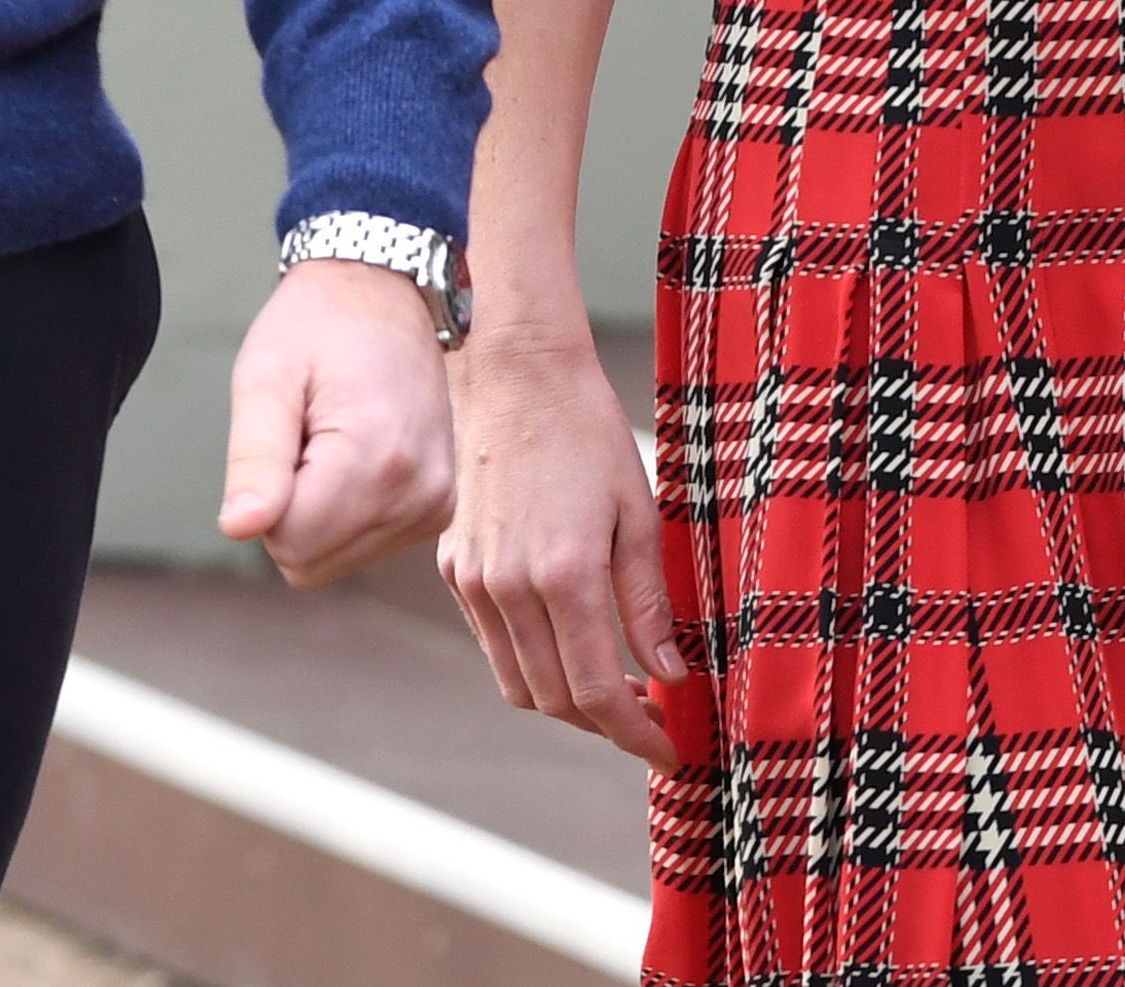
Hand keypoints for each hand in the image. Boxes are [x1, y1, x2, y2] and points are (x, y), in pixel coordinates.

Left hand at [219, 258, 457, 584]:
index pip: (286, 542)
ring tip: (333, 438)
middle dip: (290, 509)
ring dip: (319, 511)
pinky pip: (363, 548)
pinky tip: (356, 454)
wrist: (385, 291)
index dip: (266, 495)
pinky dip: (346, 512)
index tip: (287, 435)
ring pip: (333, 561)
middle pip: (308, 562)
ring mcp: (436, 506)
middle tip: (307, 435)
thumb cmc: (317, 325)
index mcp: (377, 460)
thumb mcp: (266, 375)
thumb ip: (254, 456)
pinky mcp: (439, 510)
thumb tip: (239, 529)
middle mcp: (419, 494)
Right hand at [438, 323, 683, 768]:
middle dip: (606, 726)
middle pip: (555, 701)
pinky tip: (569, 644)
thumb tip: (669, 675)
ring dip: (566, 703)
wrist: (517, 374)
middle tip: (652, 721)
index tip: (668, 749)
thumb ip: (649, 605)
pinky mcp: (455, 568)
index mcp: (563, 576)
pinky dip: (531, 664)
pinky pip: (493, 644)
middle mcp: (508, 588)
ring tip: (615, 691)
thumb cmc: (588, 434)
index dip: (635, 735)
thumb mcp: (639, 516)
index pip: (594, 694)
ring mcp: (475, 581)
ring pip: (518, 683)